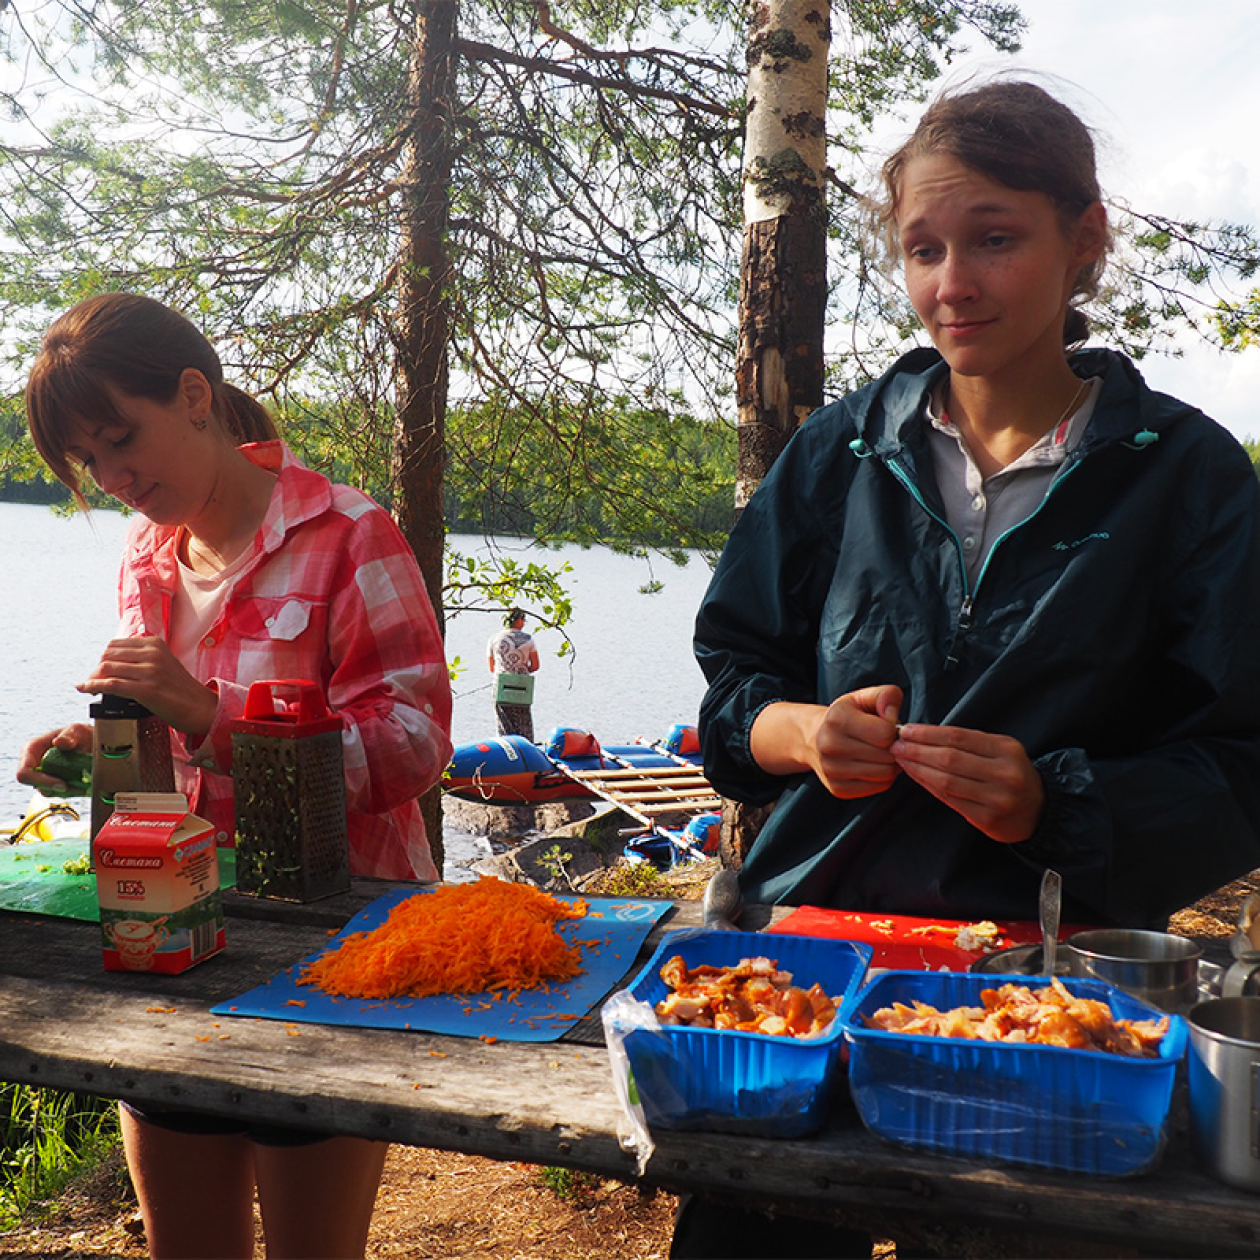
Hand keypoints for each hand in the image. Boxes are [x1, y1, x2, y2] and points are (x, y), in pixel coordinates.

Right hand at [16, 723, 92, 790]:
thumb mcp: (76, 730)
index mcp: (30, 749)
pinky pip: (57, 793)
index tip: (62, 784)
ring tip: (84, 785)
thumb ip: (69, 735)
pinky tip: (83, 787)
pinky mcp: (51, 783)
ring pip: (47, 791)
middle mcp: (32, 764)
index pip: (24, 772)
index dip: (40, 781)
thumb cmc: (79, 734)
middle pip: (34, 784)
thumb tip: (58, 742)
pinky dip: (71, 792)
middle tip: (77, 787)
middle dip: (56, 788)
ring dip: (67, 791)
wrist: (89, 743)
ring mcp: (40, 774)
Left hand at [76, 637, 217, 736]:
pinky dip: (92, 686)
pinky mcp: (146, 690)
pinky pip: (111, 685)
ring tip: (90, 686)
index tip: (102, 669)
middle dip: (97, 668)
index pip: (115, 644)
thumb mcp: (165, 663)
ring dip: (93, 678)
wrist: (201, 708)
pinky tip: (84, 689)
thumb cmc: (181, 689)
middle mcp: (152, 654)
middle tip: (95, 680)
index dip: (104, 657)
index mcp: (155, 644)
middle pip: (108, 655)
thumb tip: (115, 662)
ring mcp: (150, 672)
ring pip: (107, 669)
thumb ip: (144, 658)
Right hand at [751, 686, 902, 798]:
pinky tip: (874, 765)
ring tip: (882, 752)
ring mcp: (832, 771)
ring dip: (891, 764)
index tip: (886, 727)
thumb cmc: (845, 716)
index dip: (893, 730)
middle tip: (886, 742)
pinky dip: (883, 777)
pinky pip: (879, 787)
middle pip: (887, 756)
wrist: (812, 737)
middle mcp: (830, 746)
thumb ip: (886, 696)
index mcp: (838, 719)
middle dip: (894, 748)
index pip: (886, 733)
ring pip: (886, 774)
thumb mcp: (863, 697)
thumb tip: (894, 718)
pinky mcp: (838, 789)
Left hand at [891, 722, 1044, 842]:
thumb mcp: (999, 750)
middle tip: (896, 745)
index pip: (959, 737)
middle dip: (918, 750)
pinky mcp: (987, 819)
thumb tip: (923, 733)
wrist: (1039, 810)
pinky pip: (950, 800)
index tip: (906, 730)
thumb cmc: (1009, 772)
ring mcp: (997, 798)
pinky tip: (916, 776)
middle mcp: (1004, 773)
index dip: (929, 733)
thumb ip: (968, 742)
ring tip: (901, 759)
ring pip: (947, 781)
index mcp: (1006, 749)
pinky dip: (928, 786)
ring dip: (918, 768)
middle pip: (950, 758)